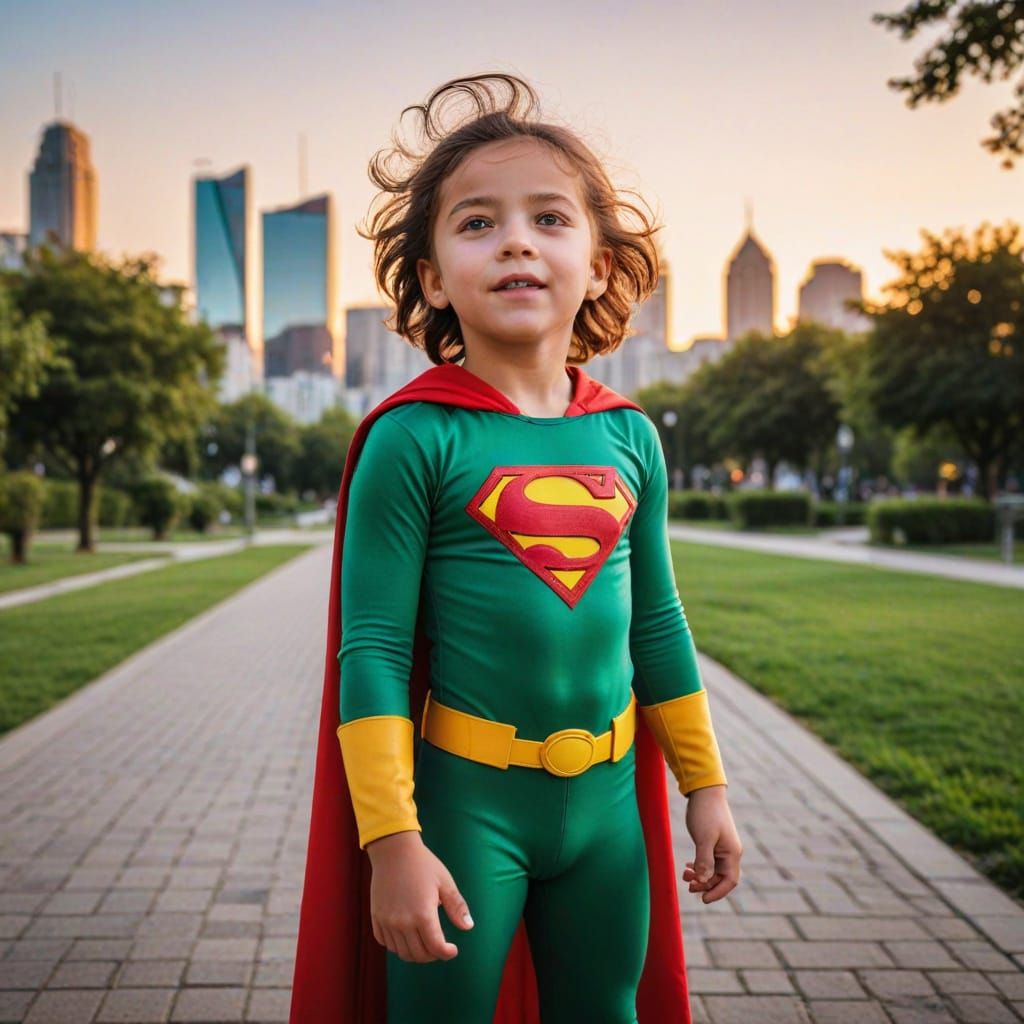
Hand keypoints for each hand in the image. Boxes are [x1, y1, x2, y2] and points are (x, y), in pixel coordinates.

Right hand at [366, 830, 474, 961]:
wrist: (393, 850)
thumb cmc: (423, 864)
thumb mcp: (445, 882)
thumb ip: (457, 907)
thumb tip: (468, 927)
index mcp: (423, 914)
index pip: (436, 948)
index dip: (447, 953)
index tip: (452, 950)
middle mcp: (403, 922)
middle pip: (419, 955)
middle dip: (433, 955)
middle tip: (440, 946)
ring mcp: (387, 921)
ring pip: (401, 952)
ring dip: (415, 953)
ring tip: (425, 942)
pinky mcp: (376, 917)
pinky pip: (386, 942)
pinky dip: (397, 945)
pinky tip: (406, 935)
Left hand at [682, 785, 741, 902]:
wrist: (704, 791)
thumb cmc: (705, 813)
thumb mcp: (703, 838)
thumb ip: (704, 860)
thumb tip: (703, 881)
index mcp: (732, 853)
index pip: (730, 881)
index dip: (718, 893)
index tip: (703, 900)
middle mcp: (729, 851)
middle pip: (720, 878)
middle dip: (705, 884)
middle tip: (687, 885)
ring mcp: (721, 846)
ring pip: (713, 869)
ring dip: (700, 875)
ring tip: (684, 875)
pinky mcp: (713, 841)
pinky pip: (708, 860)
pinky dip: (699, 866)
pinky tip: (688, 866)